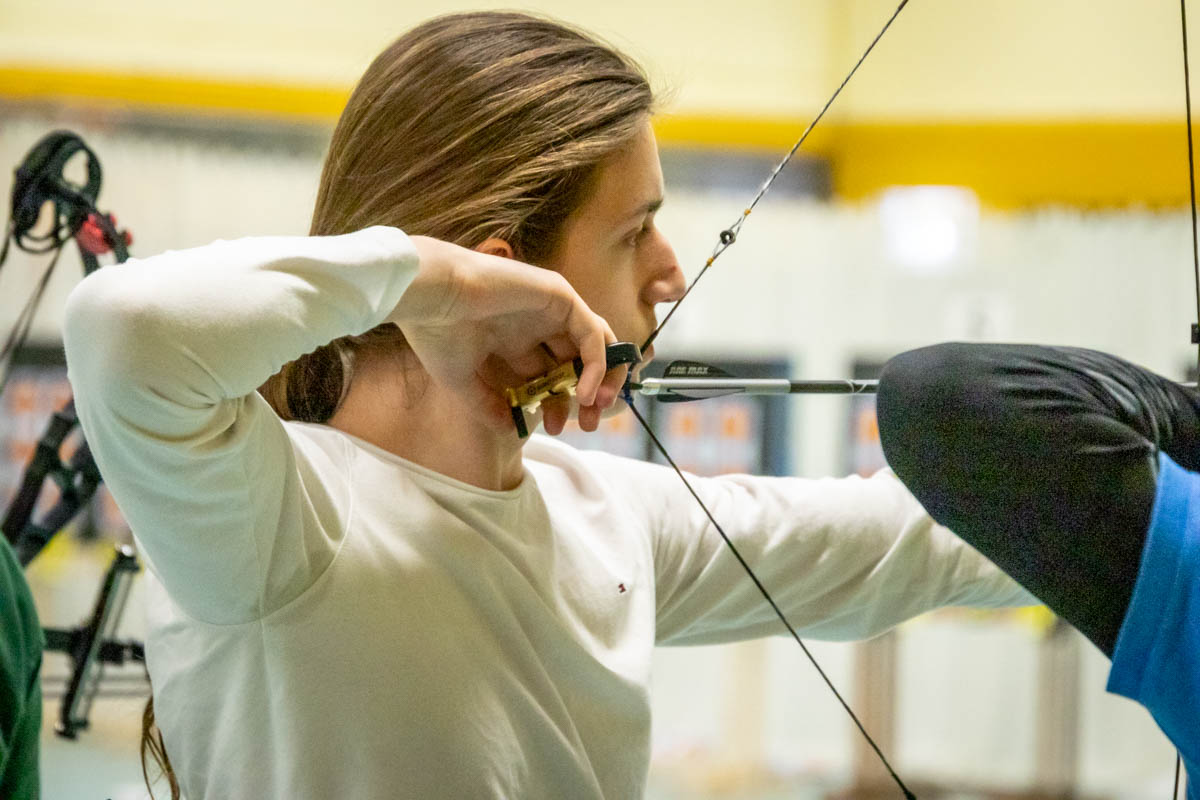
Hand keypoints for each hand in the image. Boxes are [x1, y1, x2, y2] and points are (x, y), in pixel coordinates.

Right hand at [387, 236, 625, 433]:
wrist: (429, 296)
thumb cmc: (436, 332)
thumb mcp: (462, 381)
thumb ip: (488, 405)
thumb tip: (511, 429)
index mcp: (512, 339)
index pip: (549, 373)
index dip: (558, 402)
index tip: (556, 429)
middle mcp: (535, 323)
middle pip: (577, 360)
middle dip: (588, 393)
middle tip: (590, 425)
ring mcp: (549, 308)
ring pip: (595, 342)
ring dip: (603, 376)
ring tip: (597, 407)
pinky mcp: (559, 296)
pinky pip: (591, 332)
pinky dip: (597, 363)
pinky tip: (585, 391)